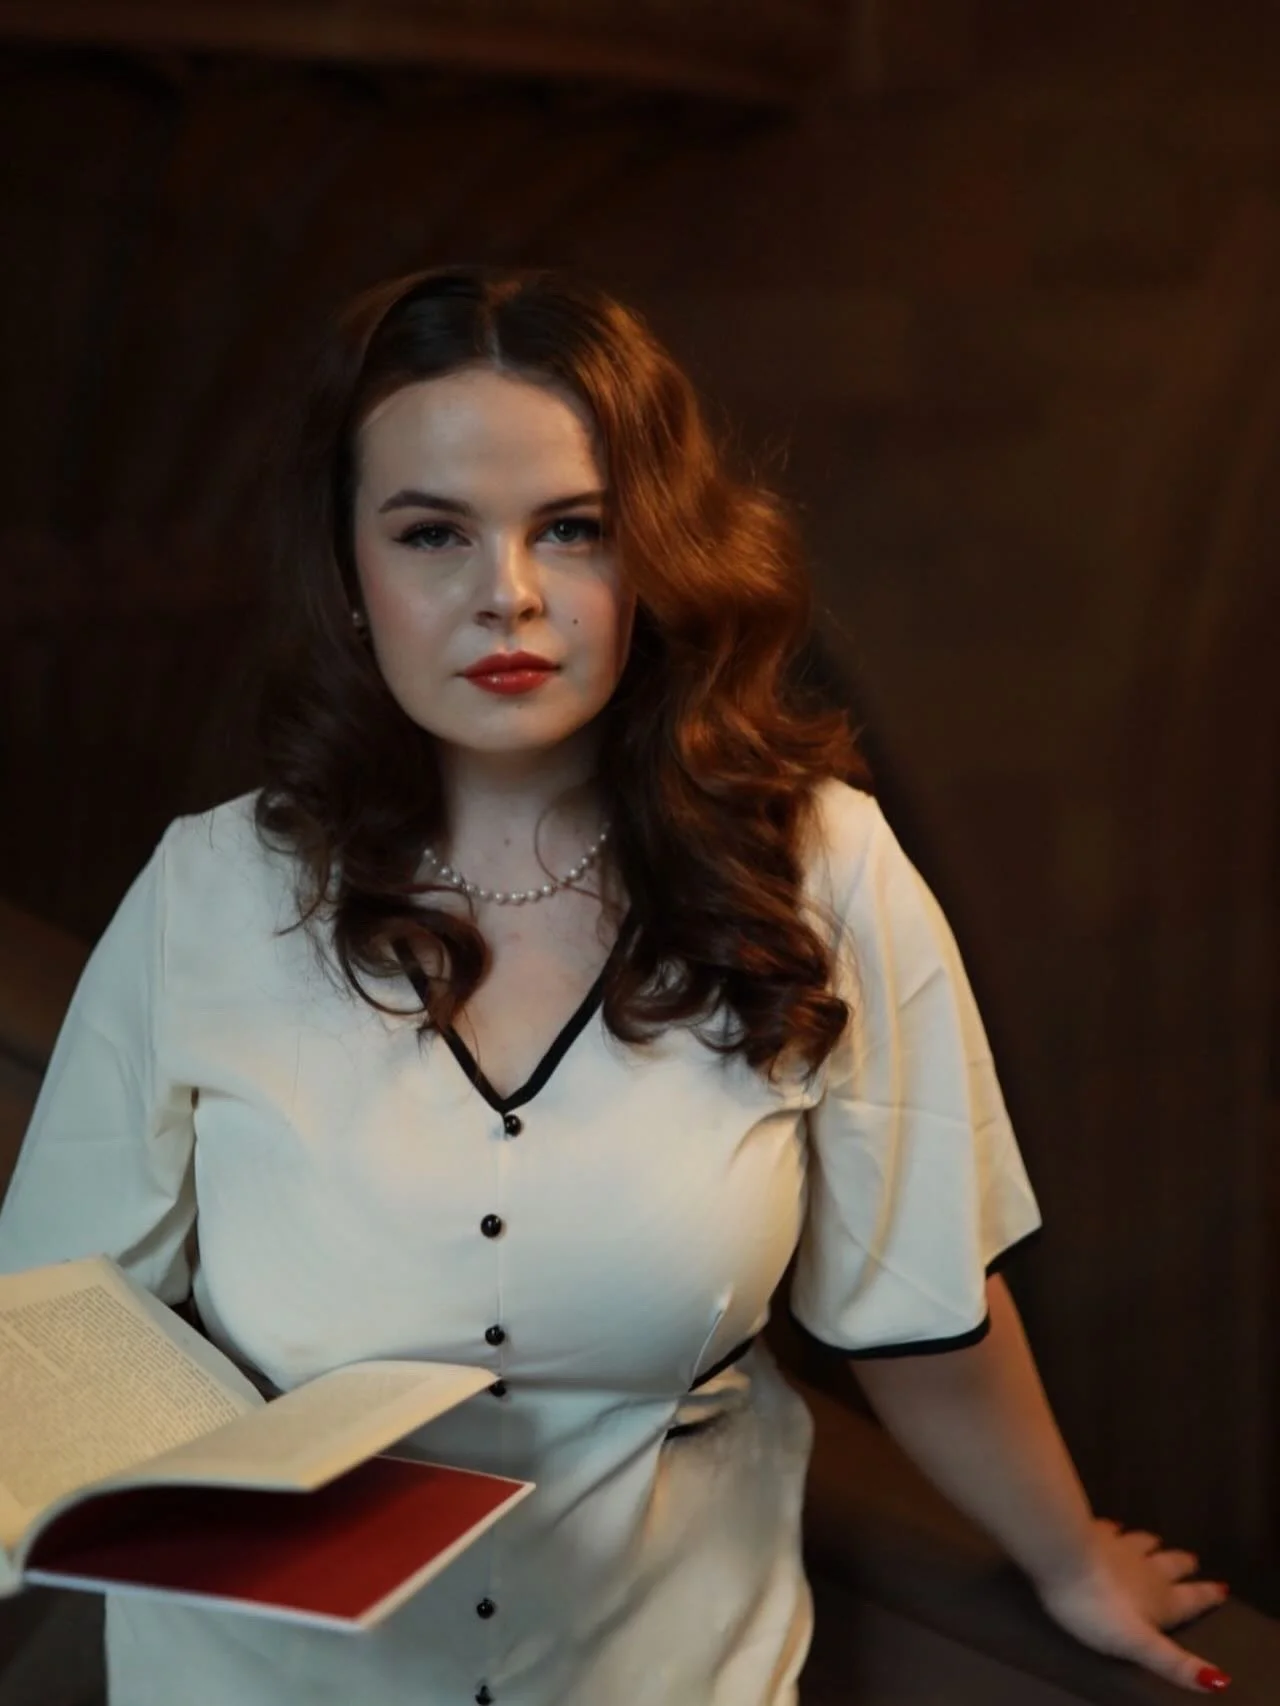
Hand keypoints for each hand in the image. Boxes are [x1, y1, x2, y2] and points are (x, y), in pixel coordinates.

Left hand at [1034, 1517, 1231, 1692]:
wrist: (1063, 1556)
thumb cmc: (1098, 1609)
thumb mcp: (1138, 1644)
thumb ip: (1174, 1662)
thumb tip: (1219, 1679)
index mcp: (1159, 1599)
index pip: (1190, 1599)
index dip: (1206, 1597)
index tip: (1221, 1589)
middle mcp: (1144, 1568)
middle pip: (1170, 1564)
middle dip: (1182, 1565)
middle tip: (1192, 1559)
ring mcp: (1118, 1546)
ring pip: (1141, 1543)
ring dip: (1151, 1543)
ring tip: (1157, 1540)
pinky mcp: (1092, 1531)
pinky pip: (1109, 1528)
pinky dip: (1116, 1528)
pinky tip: (1114, 1526)